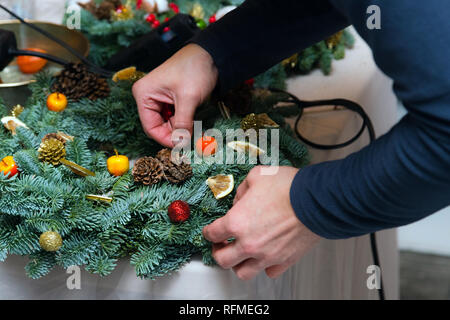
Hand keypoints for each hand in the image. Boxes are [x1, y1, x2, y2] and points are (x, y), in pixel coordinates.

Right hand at [132, 44, 217, 146]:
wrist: (210, 54)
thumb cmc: (195, 69)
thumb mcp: (188, 99)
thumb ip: (183, 123)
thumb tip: (181, 144)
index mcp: (144, 94)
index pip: (150, 127)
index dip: (165, 139)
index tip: (182, 146)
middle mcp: (147, 97)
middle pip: (158, 126)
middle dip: (175, 133)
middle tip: (191, 138)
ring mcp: (158, 98)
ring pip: (167, 123)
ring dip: (181, 128)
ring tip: (195, 126)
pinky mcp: (169, 99)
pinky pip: (173, 117)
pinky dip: (183, 122)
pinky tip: (193, 119)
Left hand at [203, 166, 320, 279]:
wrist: (318, 200)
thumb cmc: (289, 187)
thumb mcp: (257, 176)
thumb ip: (242, 189)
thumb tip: (239, 199)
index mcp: (237, 222)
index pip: (212, 234)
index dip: (208, 231)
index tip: (210, 231)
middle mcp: (249, 244)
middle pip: (222, 259)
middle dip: (217, 251)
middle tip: (220, 245)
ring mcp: (266, 255)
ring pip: (243, 272)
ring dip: (237, 264)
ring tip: (239, 255)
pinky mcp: (284, 260)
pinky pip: (269, 272)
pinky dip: (264, 267)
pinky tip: (264, 257)